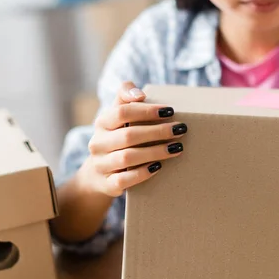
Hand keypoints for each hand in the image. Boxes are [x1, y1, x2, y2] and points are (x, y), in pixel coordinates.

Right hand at [78, 81, 186, 196]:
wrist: (98, 175)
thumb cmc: (116, 138)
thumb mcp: (116, 116)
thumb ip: (125, 97)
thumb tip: (139, 94)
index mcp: (102, 123)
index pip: (122, 112)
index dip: (146, 111)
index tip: (170, 111)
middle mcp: (98, 143)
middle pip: (128, 135)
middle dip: (157, 132)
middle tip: (180, 129)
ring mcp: (101, 165)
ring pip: (128, 157)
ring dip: (155, 152)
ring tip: (176, 148)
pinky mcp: (107, 184)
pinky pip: (124, 180)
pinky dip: (142, 173)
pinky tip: (159, 167)